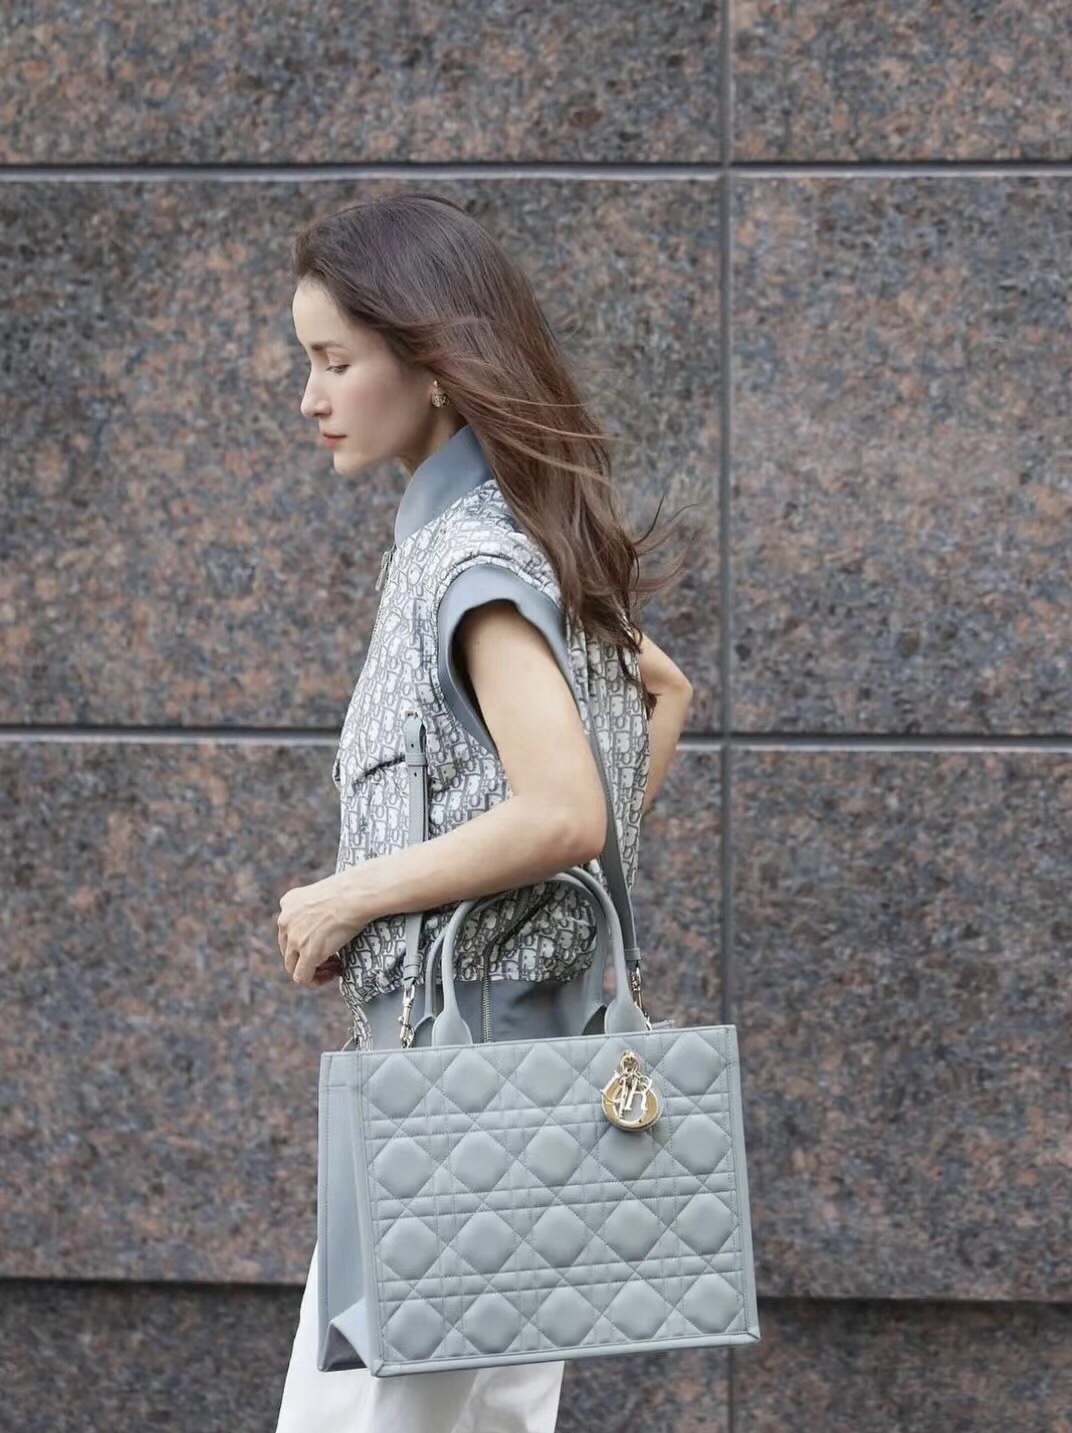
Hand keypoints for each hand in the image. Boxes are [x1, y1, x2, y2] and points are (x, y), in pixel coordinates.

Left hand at [277, 872, 366, 987]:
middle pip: (289, 950)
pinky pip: (302, 977)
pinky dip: (316, 980)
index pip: (288, 930)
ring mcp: (294, 938)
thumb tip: (323, 927)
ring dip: (313, 969)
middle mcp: (285, 920)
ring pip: (293, 966)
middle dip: (308, 956)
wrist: (356, 895)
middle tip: (333, 957)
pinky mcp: (308, 953)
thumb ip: (315, 909)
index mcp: (288, 903)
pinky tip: (335, 972)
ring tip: (335, 965)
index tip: (325, 941)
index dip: (305, 941)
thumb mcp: (323, 894)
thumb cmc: (351, 892)